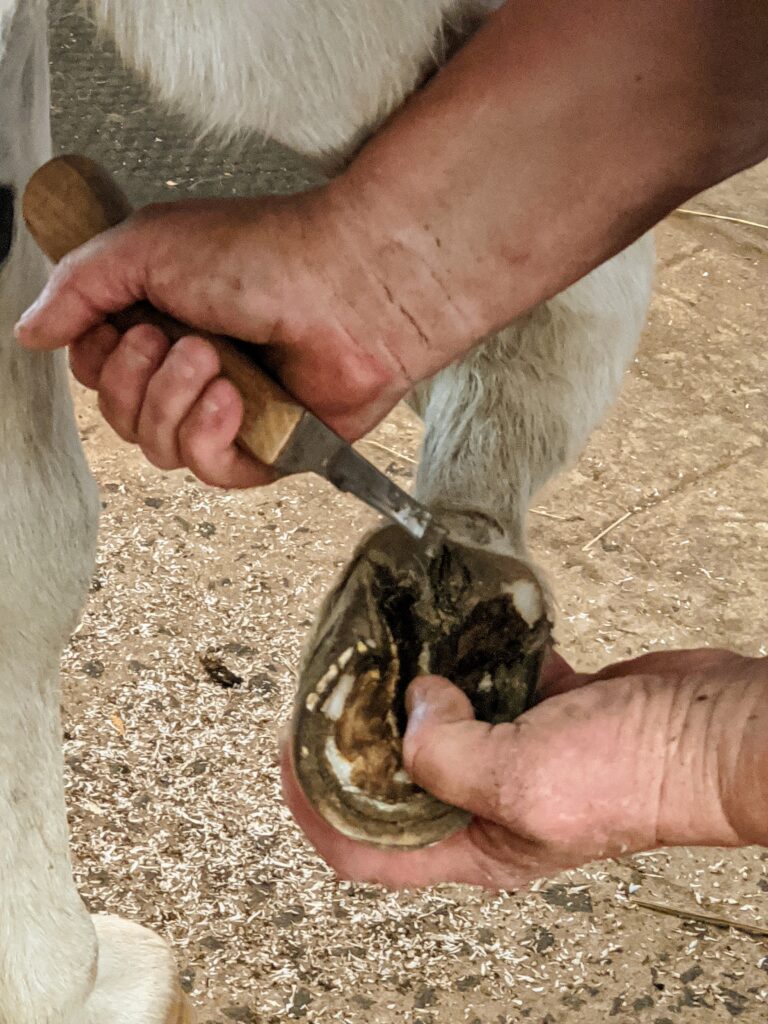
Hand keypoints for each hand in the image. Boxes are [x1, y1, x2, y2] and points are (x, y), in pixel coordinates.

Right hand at [14, 191, 450, 486]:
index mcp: (165, 323)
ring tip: (213, 357)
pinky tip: (233, 398)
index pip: (97, 372)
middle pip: (120, 416)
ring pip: (156, 447)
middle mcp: (194, 370)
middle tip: (176, 335)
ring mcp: (232, 411)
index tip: (125, 322)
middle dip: (136, 378)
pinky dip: (208, 435)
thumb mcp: (147, 246)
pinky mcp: (269, 446)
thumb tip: (30, 332)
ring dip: (172, 400)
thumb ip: (78, 286)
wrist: (352, 282)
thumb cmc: (265, 253)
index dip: (99, 357)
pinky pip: (210, 472)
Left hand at [282, 648, 767, 887]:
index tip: (289, 753)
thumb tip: (410, 711)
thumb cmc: (636, 777)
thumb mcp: (523, 781)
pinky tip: (454, 630)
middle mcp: (486, 803)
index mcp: (474, 844)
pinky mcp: (542, 707)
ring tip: (381, 650)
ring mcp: (514, 751)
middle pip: (391, 781)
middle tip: (330, 688)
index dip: (313, 806)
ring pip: (437, 724)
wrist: (710, 732)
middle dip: (353, 739)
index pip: (363, 848)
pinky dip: (467, 657)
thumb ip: (449, 756)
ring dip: (409, 690)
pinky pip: (486, 682)